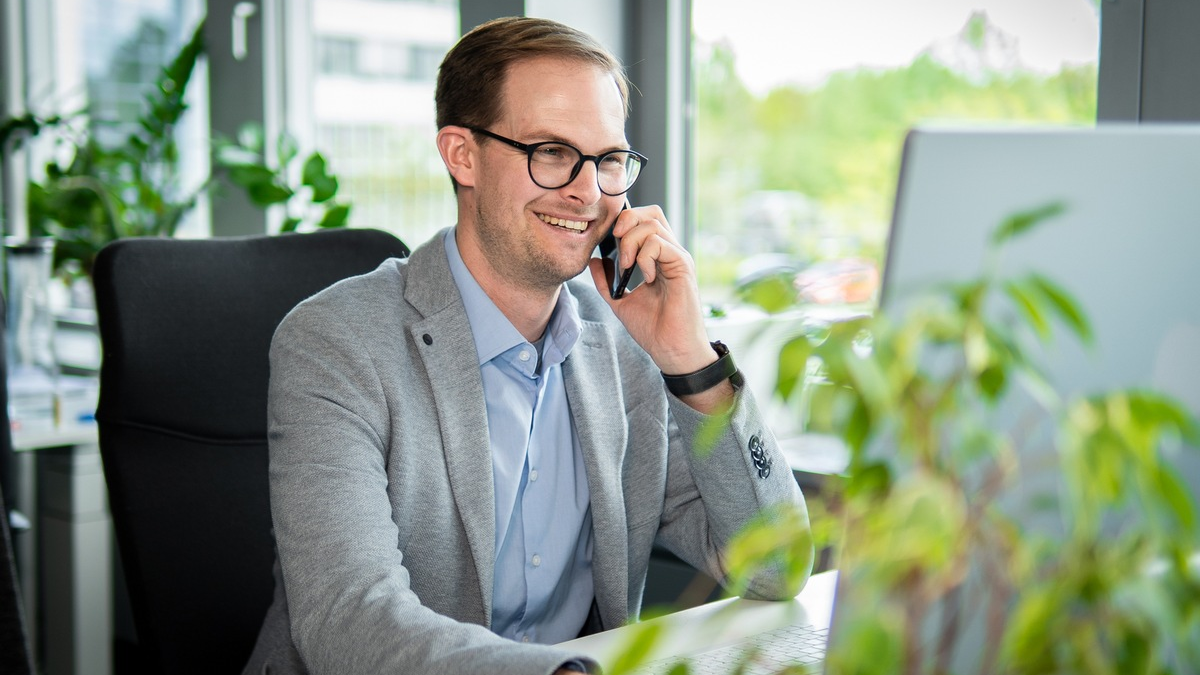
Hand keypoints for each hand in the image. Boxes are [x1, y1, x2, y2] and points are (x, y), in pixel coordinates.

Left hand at [588, 204, 733, 411]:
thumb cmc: (653, 329)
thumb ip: (606, 281)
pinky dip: (645, 256)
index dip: (625, 222)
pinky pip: (659, 243)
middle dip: (627, 221)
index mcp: (657, 258)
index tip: (609, 242)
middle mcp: (670, 253)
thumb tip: (593, 260)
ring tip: (627, 267)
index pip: (644, 220)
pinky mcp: (683, 266)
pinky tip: (644, 277)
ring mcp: (678, 258)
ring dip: (631, 242)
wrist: (671, 350)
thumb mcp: (620, 301)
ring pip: (652, 224)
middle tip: (616, 245)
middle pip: (651, 213)